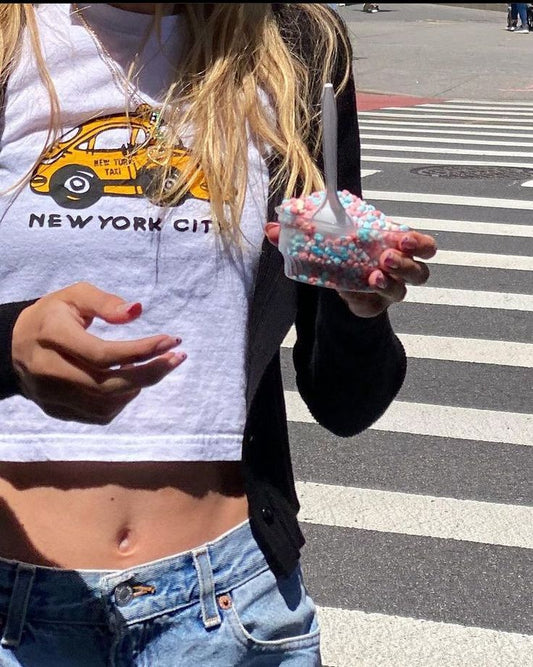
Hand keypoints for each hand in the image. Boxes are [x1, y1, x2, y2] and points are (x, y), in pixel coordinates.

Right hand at [12, 282, 185, 423]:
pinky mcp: (56, 410)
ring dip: (139, 387)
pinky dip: (122, 401)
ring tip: (153, 366)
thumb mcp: (74, 295)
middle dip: (150, 373)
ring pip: (106, 404)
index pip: (103, 353)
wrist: (14, 345)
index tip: (171, 341)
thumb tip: (137, 311)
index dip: (141, 350)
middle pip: (108, 383)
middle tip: (177, 358)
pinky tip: (132, 382)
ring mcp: (50, 395)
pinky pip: (98, 415)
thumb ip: (105, 302)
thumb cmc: (53, 315)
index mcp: (52, 336)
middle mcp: (48, 370)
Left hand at [264, 222, 436, 317]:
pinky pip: (373, 305)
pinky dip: (360, 298)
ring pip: (403, 290)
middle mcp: (399, 271)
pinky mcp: (373, 306)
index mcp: (396, 247)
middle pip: (421, 271)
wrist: (341, 283)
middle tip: (385, 257)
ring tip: (373, 276)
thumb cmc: (346, 254)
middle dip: (406, 263)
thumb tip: (271, 228)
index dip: (419, 242)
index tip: (402, 237)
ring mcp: (388, 291)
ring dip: (390, 282)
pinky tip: (349, 293)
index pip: (424, 246)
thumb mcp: (334, 239)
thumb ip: (303, 233)